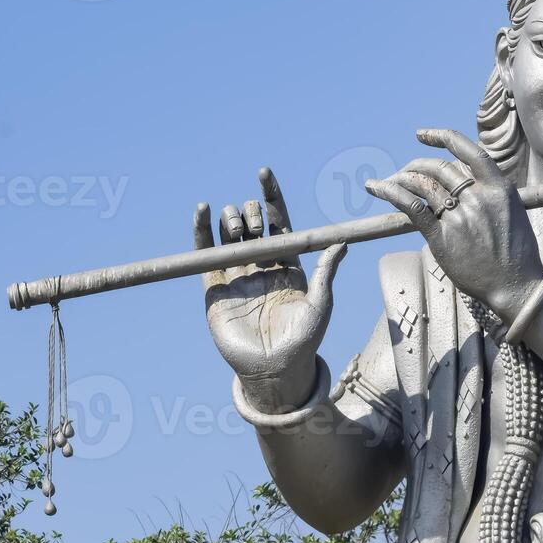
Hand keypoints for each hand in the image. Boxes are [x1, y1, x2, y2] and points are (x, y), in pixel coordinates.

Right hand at [196, 168, 346, 404]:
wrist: (275, 369)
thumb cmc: (305, 339)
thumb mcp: (321, 303)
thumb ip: (327, 271)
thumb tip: (341, 242)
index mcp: (290, 263)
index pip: (279, 221)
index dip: (270, 197)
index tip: (263, 173)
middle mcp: (263, 265)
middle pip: (253, 225)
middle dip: (251, 212)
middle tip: (253, 218)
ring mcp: (238, 275)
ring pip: (230, 235)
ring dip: (230, 220)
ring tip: (236, 222)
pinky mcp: (215, 288)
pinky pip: (205, 255)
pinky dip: (201, 233)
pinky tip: (202, 212)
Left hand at [366, 129, 542, 317]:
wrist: (516, 285)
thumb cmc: (517, 254)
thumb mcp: (513, 212)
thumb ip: (490, 194)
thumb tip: (467, 184)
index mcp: (499, 188)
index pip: (468, 151)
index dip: (442, 137)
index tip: (422, 135)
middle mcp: (478, 197)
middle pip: (439, 168)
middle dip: (416, 165)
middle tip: (405, 171)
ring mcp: (459, 217)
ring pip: (422, 185)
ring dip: (401, 178)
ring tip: (388, 181)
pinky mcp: (442, 237)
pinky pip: (411, 207)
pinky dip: (391, 193)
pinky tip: (376, 187)